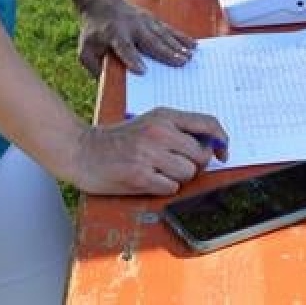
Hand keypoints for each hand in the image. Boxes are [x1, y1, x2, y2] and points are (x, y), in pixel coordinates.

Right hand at [69, 107, 226, 195]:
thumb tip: (211, 146)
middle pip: (200, 155)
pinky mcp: (138, 176)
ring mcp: (149, 154)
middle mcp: (159, 133)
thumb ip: (178, 129)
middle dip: (194, 165)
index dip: (222, 140)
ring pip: (188, 174)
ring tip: (157, 172)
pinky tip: (148, 180)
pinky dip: (164, 188)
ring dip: (178, 178)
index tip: (223, 152)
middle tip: (175, 165)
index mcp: (165, 116)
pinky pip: (171, 188)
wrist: (82, 150)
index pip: (208, 123)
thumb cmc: (118, 140)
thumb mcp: (150, 122)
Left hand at [78, 0, 196, 75]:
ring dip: (177, 46)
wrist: (101, 3)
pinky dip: (181, 37)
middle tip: (180, 63)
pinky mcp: (152, 20)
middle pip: (150, 41)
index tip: (142, 71)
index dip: (132, 59)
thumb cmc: (94, 31)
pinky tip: (192, 44)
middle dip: (166, 53)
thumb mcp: (85, 50)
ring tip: (189, 55)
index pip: (124, 48)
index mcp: (113, 34)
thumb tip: (107, 84)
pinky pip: (169, 30)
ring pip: (163, 35)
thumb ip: (94, 67)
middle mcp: (131, 27)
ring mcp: (144, 22)